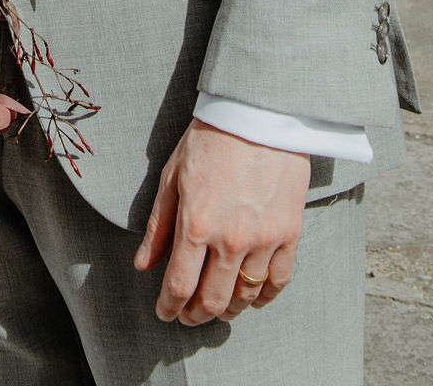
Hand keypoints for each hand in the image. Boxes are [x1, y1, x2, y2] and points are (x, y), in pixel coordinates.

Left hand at [134, 120, 309, 325]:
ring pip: (245, 297)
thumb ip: (158, 225)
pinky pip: (277, 282)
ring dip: (228, 310)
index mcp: (196, 224)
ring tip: (216, 307)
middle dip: (195, 316)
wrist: (258, 115)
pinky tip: (251, 297)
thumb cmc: (210, 139)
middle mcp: (230, 239)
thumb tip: (143, 265)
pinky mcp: (289, 234)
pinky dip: (262, 298)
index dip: (169, 307)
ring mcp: (263, 240)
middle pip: (213, 301)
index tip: (164, 313)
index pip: (179, 286)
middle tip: (187, 316)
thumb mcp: (172, 176)